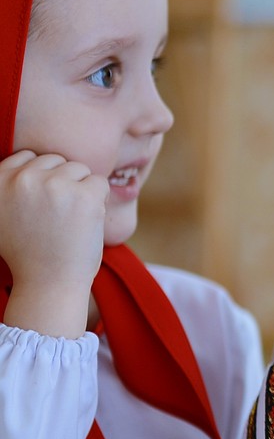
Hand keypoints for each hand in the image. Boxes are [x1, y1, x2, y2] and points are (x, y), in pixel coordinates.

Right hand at [0, 150, 106, 334]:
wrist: (48, 281)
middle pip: (54, 160)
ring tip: (70, 219)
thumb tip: (25, 165)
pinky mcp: (83, 194)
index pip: (27, 157)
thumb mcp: (3, 216)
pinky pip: (99, 181)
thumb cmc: (29, 252)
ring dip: (81, 189)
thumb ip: (10, 187)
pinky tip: (86, 220)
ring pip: (78, 168)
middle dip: (62, 182)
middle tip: (58, 215)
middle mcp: (22, 179)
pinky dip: (99, 199)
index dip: (42, 177)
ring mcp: (53, 184)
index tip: (45, 202)